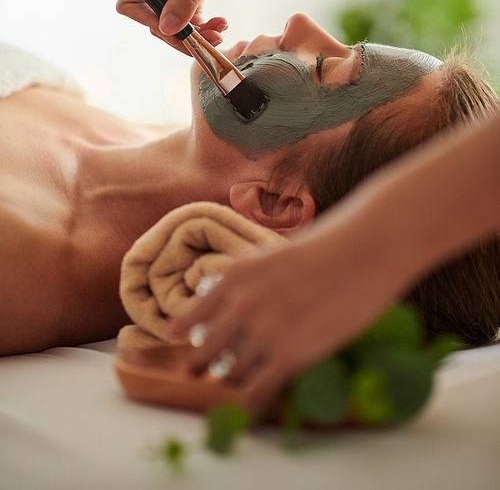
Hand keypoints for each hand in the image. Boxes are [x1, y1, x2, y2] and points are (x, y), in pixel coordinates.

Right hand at [116, 0, 283, 50]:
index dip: (148, 21)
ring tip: (219, 34)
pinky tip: (221, 24)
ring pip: (174, 16)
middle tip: (205, 42)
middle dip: (177, 32)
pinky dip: (202, 22)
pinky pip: (189, 9)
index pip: (132, 1)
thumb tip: (165, 28)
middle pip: (154, 15)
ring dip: (193, 31)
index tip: (175, 31)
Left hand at [165, 218, 401, 414]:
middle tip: (202, 373)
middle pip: (202, 353)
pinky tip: (253, 406)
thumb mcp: (272, 255)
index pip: (190, 317)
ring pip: (229, 375)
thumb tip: (231, 307)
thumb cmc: (326, 246)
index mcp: (232, 276)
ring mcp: (263, 333)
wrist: (365, 250)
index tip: (179, 342)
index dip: (184, 334)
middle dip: (200, 366)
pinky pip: (257, 393)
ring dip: (233, 381)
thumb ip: (248, 280)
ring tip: (240, 382)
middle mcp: (240, 305)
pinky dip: (252, 403)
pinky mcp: (291, 356)